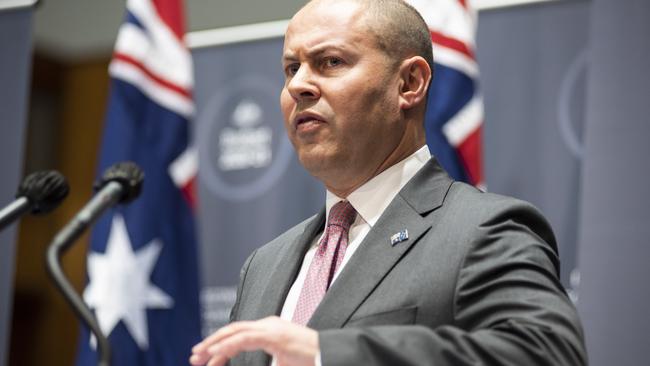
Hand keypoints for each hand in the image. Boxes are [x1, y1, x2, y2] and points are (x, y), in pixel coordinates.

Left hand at [189, 316, 318, 365]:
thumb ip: (269, 363)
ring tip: (199, 357)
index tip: (205, 358)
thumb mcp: (282, 362)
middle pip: (232, 330)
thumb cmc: (310, 360)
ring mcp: (270, 328)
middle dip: (210, 342)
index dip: (219, 344)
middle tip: (194, 356)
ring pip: (234, 332)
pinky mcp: (273, 336)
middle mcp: (267, 324)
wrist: (328, 355)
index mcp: (269, 329)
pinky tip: (216, 356)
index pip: (238, 334)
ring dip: (213, 344)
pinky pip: (243, 339)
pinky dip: (227, 347)